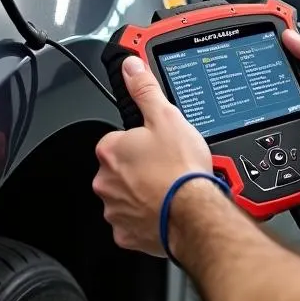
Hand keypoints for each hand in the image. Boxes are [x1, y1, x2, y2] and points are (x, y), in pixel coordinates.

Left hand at [93, 55, 214, 255]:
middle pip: (121, 169)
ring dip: (143, 193)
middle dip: (140, 168)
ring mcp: (115, 209)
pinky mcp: (126, 233)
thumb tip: (130, 67)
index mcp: (110, 150)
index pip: (118, 140)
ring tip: (169, 188)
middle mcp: (105, 181)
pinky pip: (133, 222)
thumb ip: (145, 90)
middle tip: (167, 167)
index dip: (141, 141)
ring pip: (126, 196)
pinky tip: (164, 209)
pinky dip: (147, 217)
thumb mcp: (166, 117)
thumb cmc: (180, 170)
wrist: (193, 213)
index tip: (157, 146)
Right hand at [282, 29, 299, 171]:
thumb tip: (287, 36)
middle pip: (275, 91)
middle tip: (275, 90)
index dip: (269, 57)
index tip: (249, 48)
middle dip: (270, 91)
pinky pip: (291, 140)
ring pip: (279, 118)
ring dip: (282, 116)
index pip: (285, 62)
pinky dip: (291, 138)